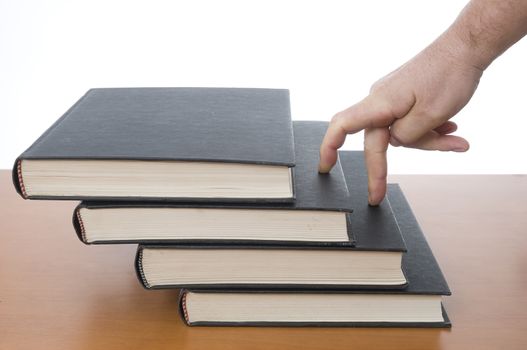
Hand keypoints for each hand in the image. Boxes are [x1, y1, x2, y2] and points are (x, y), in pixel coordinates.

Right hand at [319, 34, 482, 204]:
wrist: (466, 47)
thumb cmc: (449, 75)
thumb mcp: (431, 115)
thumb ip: (406, 136)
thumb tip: (396, 142)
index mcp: (380, 103)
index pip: (343, 126)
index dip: (329, 147)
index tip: (325, 167)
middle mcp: (380, 99)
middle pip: (378, 140)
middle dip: (389, 164)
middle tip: (380, 193)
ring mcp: (392, 97)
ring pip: (399, 132)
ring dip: (426, 141)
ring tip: (454, 140)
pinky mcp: (405, 96)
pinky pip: (409, 121)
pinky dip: (428, 130)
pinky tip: (448, 129)